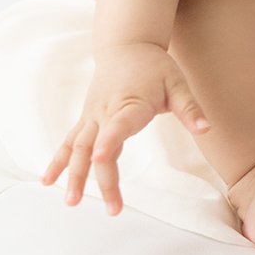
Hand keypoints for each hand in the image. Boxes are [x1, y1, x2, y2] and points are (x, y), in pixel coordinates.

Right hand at [40, 41, 210, 214]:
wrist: (126, 46)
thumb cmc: (154, 67)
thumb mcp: (177, 82)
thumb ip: (190, 108)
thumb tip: (206, 129)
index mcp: (130, 103)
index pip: (118, 125)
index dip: (110, 141)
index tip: (102, 158)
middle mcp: (105, 112)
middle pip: (97, 147)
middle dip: (102, 179)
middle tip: (113, 208)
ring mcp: (92, 117)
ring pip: (77, 148)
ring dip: (73, 175)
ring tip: (71, 202)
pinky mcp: (86, 120)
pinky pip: (68, 142)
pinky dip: (57, 161)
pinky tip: (47, 182)